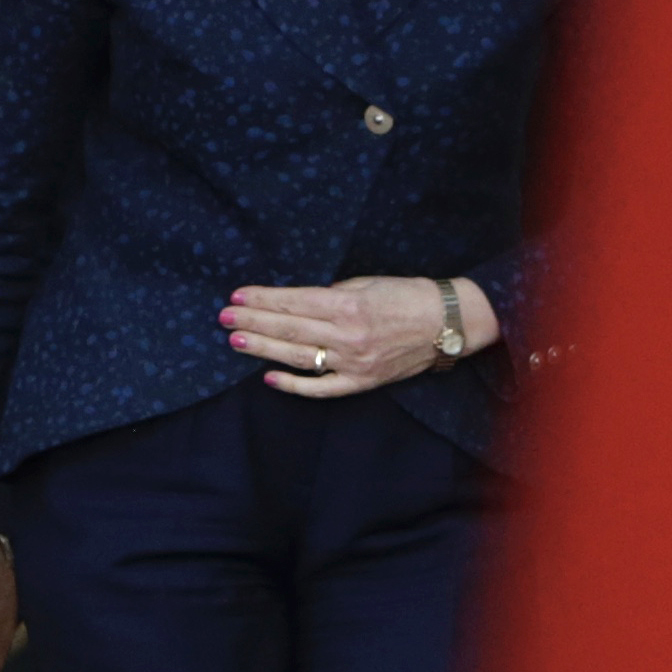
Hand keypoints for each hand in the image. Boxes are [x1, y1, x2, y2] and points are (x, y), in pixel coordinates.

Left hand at [220, 275, 496, 396]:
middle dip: (254, 322)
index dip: (263, 300)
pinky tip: (270, 377)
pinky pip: (321, 388)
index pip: (295, 303)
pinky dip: (295, 384)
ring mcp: (353, 363)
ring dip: (264, 349)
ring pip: (299, 357)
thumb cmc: (408, 296)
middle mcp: (347, 336)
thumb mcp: (368, 283)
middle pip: (290, 329)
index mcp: (349, 306)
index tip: (237, 297)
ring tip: (237, 342)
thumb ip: (332, 294)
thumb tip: (300, 302)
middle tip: (224, 319)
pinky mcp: (361, 382)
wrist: (447, 324)